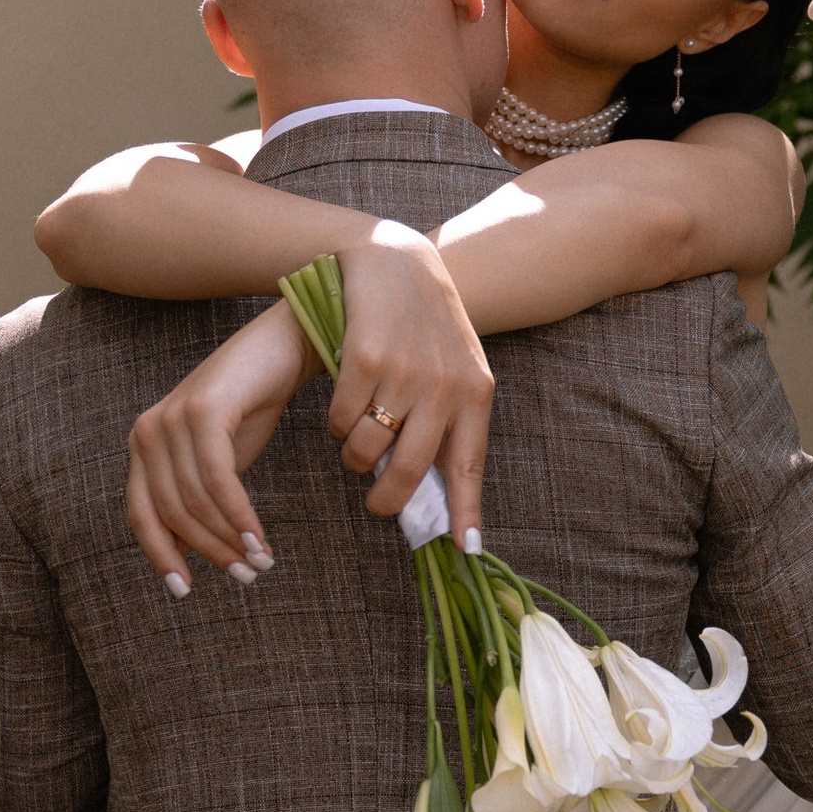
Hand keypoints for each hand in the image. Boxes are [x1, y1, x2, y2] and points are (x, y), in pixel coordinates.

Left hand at [127, 304, 308, 590]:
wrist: (281, 348)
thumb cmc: (251, 406)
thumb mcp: (217, 461)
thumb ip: (195, 499)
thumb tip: (182, 551)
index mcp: (143, 446)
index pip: (140, 514)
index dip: (159, 556)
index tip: (184, 591)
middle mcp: (147, 432)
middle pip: (171, 514)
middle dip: (211, 552)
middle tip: (248, 575)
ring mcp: (170, 419)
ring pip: (195, 502)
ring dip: (231, 539)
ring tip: (262, 561)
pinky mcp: (202, 411)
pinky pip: (218, 480)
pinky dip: (240, 516)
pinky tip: (260, 537)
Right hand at [324, 228, 492, 550]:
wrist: (398, 261)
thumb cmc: (430, 327)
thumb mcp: (458, 372)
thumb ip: (454, 428)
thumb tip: (446, 500)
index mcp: (475, 393)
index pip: (469, 466)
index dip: (465, 512)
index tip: (464, 550)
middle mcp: (443, 385)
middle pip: (409, 471)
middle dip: (386, 500)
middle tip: (376, 504)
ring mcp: (404, 371)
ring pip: (367, 448)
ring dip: (356, 456)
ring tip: (358, 440)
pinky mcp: (364, 357)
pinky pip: (341, 418)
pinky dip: (337, 422)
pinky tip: (344, 404)